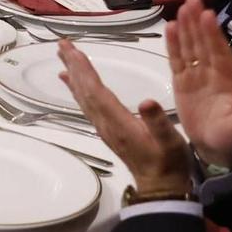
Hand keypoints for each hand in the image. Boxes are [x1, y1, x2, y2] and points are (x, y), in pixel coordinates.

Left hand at [57, 37, 195, 197]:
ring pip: (83, 96)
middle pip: (85, 91)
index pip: (96, 92)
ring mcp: (104, 127)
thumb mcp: (170, 142)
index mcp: (118, 122)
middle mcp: (105, 123)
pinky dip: (78, 89)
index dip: (85, 71)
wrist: (160, 188)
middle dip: (74, 66)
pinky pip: (87, 104)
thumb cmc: (168, 163)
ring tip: (63, 56)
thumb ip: (157, 123)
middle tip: (61, 44)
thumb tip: (146, 102)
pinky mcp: (107, 130)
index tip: (75, 51)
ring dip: (74, 74)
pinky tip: (72, 81)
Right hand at [159, 0, 231, 170]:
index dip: (214, 34)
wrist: (218, 150)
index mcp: (231, 78)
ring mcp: (198, 75)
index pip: (220, 52)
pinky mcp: (183, 82)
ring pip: (190, 47)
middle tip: (191, 2)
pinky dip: (173, 45)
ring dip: (185, 29)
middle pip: (204, 43)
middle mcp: (214, 71)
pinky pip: (177, 61)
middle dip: (198, 24)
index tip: (208, 15)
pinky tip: (168, 29)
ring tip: (179, 10)